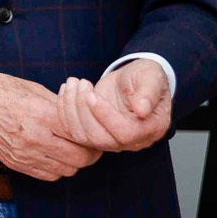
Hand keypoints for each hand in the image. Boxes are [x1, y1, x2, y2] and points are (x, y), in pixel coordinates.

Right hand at [0, 71, 101, 180]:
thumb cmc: (2, 90)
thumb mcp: (36, 91)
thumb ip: (61, 108)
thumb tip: (84, 117)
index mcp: (42, 115)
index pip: (83, 134)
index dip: (95, 133)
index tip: (97, 130)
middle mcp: (34, 138)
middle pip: (79, 158)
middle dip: (90, 152)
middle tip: (90, 143)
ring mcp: (23, 154)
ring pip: (66, 170)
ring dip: (74, 162)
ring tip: (71, 148)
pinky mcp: (15, 163)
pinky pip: (48, 175)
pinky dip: (57, 168)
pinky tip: (54, 154)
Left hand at [55, 60, 170, 153]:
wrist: (132, 80)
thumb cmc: (146, 76)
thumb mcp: (152, 76)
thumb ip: (148, 92)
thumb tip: (142, 109)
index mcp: (151, 128)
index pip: (125, 133)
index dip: (105, 116)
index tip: (91, 95)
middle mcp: (132, 141)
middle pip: (101, 138)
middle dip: (84, 111)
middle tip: (82, 84)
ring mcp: (111, 140)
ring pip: (84, 136)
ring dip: (72, 109)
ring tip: (74, 82)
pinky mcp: (94, 134)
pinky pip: (73, 130)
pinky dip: (64, 110)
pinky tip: (66, 89)